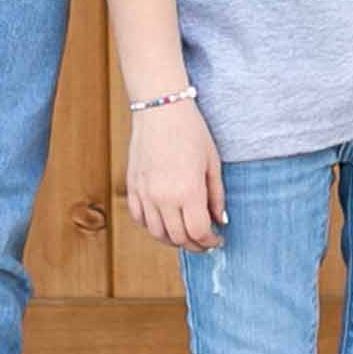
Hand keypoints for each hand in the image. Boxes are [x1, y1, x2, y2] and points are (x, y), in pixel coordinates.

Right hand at [126, 99, 226, 250]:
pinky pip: (140, 219)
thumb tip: (220, 220)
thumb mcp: (212, 161)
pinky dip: (152, 226)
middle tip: (204, 241)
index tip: (216, 240)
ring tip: (186, 233)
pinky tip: (164, 221)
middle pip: (179, 238)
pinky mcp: (132, 187)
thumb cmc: (190, 130)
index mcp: (188, 191)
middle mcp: (164, 198)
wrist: (161, 108)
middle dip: (195, 245)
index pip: (199, 233)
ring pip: (157, 234)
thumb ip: (217, 195)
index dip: (210, 242)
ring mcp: (145, 194)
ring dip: (173, 239)